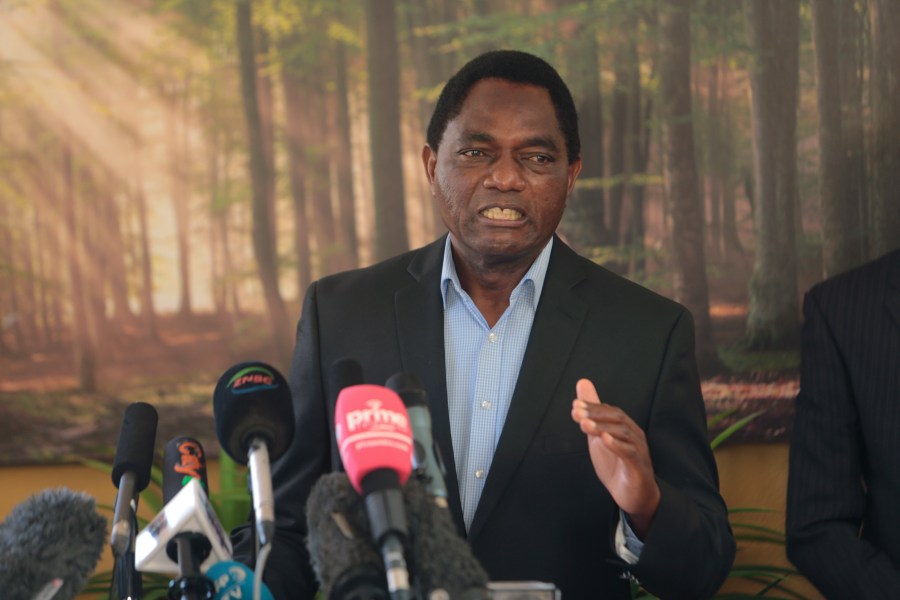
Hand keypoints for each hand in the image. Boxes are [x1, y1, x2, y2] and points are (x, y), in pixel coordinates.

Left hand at [570, 378, 659, 537]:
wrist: (634, 497)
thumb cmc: (616, 464)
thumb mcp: (599, 436)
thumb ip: (592, 413)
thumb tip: (583, 383)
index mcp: (625, 428)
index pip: (610, 411)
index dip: (593, 407)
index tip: (575, 405)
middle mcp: (634, 436)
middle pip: (617, 418)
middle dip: (595, 414)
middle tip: (576, 413)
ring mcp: (638, 451)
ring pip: (622, 434)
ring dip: (602, 427)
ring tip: (584, 425)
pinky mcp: (638, 468)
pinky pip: (629, 454)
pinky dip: (616, 445)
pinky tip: (603, 440)